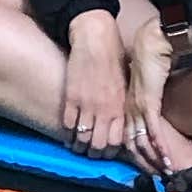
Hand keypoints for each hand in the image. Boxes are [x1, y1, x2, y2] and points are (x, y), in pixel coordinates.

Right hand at [61, 13, 130, 157]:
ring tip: (76, 145)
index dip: (109, 151)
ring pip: (81, 138)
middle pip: (98, 146)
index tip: (104, 151)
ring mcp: (87, 105)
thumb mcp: (125, 82)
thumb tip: (120, 118)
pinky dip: (67, 131)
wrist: (95, 38)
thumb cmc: (113, 56)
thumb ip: (121, 102)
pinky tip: (67, 132)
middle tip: (89, 151)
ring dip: (78, 145)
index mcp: (120, 106)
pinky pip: (67, 124)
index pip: (116, 142)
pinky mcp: (71, 97)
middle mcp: (105, 109)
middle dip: (93, 153)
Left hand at [123, 17, 177, 169]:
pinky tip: (166, 160)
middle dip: (145, 163)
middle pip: (133, 145)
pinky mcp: (148, 105)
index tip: (148, 168)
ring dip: (154, 160)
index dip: (137, 156)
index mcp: (127, 108)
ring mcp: (138, 109)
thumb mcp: (147, 86)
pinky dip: (160, 148)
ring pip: (143, 143)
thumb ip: (149, 99)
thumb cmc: (150, 61)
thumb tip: (155, 109)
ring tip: (164, 173)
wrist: (152, 44)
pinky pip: (153, 132)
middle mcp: (129, 111)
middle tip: (157, 178)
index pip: (128, 138)